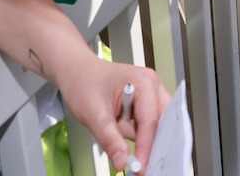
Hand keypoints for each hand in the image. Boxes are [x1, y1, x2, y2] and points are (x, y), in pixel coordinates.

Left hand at [56, 57, 169, 173]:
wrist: (79, 74)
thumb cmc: (84, 84)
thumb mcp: (93, 115)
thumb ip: (110, 140)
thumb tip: (122, 161)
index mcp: (143, 81)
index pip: (150, 120)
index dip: (146, 146)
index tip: (140, 167)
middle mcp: (152, 85)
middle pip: (161, 122)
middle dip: (146, 139)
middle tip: (133, 158)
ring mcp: (151, 92)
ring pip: (154, 125)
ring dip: (135, 133)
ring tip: (114, 123)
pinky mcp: (147, 101)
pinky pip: (147, 123)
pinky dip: (134, 130)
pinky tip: (119, 123)